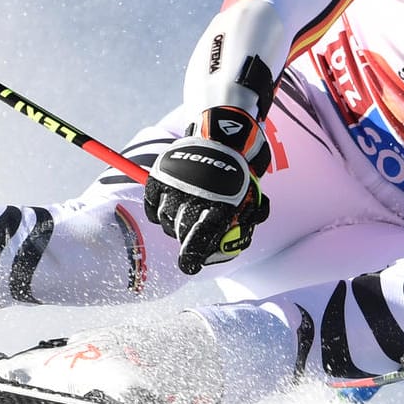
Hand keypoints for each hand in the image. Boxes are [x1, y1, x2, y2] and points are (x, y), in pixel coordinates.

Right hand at [144, 106, 270, 274]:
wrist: (224, 136)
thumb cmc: (239, 174)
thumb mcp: (250, 200)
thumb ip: (241, 227)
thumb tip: (227, 250)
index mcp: (218, 206)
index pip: (197, 241)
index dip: (191, 257)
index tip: (190, 266)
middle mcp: (193, 197)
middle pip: (181, 234)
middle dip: (188, 240)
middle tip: (194, 236)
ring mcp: (174, 187)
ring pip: (167, 222)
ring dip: (176, 224)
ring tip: (188, 210)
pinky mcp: (159, 179)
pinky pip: (152, 209)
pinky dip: (158, 212)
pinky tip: (170, 205)